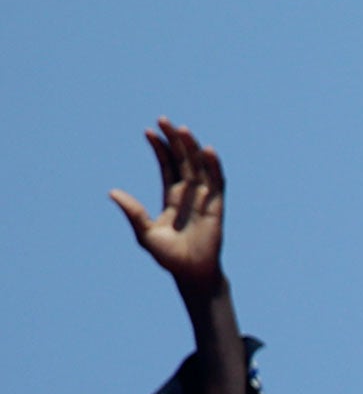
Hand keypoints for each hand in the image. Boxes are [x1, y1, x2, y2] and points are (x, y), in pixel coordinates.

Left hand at [110, 120, 225, 289]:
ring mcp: (204, 199)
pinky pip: (217, 182)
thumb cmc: (169, 257)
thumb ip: (133, 212)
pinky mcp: (217, 206)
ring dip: (192, 148)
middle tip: (164, 120)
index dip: (160, 149)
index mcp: (172, 199)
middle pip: (183, 161)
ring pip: (199, 167)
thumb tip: (113, 192)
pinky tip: (207, 150)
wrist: (191, 273)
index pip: (167, 167)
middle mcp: (189, 195)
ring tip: (182, 129)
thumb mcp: (145, 233)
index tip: (149, 131)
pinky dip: (214, 166)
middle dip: (174, 141)